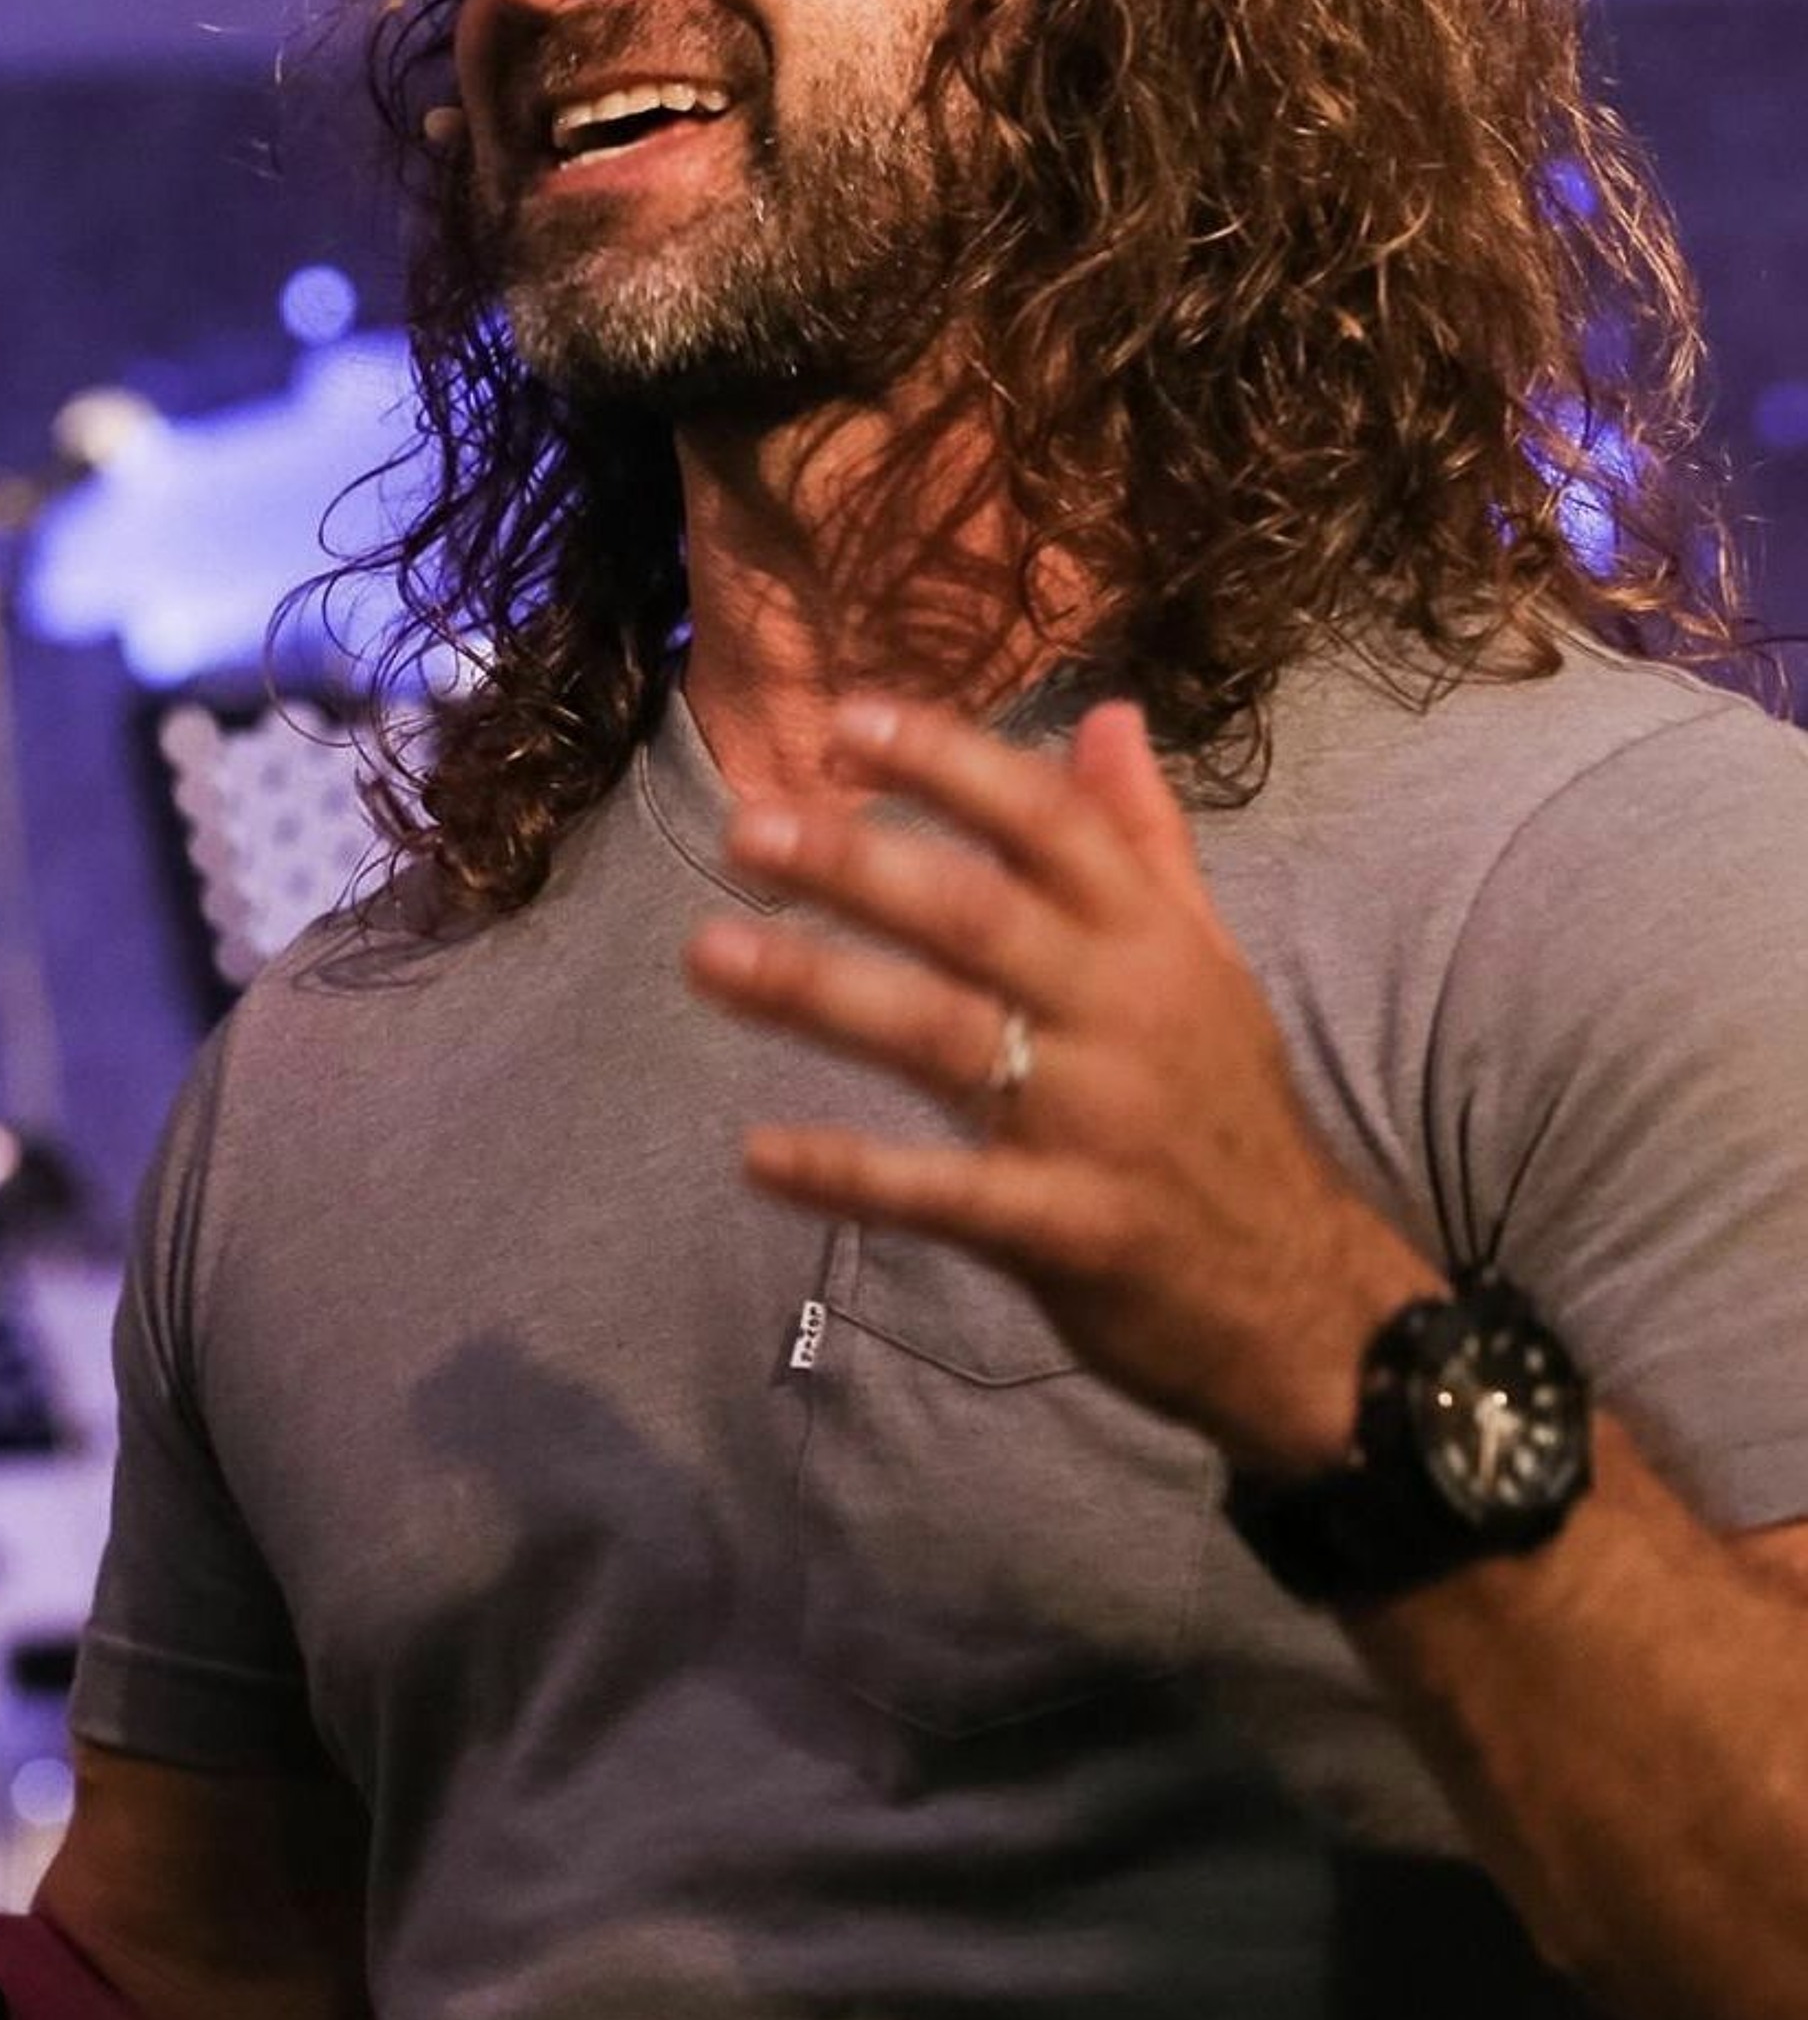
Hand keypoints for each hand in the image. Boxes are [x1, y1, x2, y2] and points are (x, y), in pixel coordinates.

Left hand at [684, 692, 1435, 1468]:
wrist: (1311, 1304)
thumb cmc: (1226, 1112)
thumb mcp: (1206, 966)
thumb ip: (1146, 843)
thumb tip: (1111, 715)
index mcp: (1152, 937)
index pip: (1045, 822)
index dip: (946, 764)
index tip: (842, 723)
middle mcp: (1123, 1011)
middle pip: (975, 916)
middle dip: (855, 866)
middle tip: (745, 829)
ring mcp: (1095, 1122)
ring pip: (941, 1037)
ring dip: (817, 990)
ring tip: (707, 955)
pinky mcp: (1068, 1229)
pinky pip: (943, 1195)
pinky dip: (850, 1174)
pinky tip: (758, 1152)